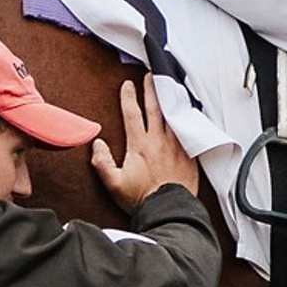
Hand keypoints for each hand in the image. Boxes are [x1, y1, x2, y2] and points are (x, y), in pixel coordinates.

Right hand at [90, 76, 200, 206]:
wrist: (169, 209)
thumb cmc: (142, 198)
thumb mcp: (114, 183)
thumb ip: (102, 162)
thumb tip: (98, 143)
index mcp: (139, 145)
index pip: (132, 114)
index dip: (128, 97)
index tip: (127, 85)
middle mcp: (159, 141)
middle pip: (155, 108)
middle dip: (150, 90)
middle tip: (150, 76)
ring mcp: (176, 146)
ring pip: (172, 116)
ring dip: (169, 101)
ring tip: (168, 89)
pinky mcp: (189, 154)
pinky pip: (187, 130)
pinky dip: (184, 118)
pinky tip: (184, 113)